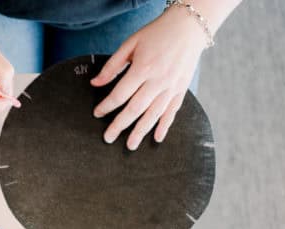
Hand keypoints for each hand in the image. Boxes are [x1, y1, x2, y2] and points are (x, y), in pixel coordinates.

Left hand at [91, 6, 207, 149]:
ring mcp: (172, 87)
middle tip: (108, 138)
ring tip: (130, 145)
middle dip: (120, 125)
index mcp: (143, 68)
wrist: (189, 26)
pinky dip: (165, 126)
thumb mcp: (130, 44)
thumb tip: (95, 83)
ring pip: (154, 114)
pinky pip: (172, 111)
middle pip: (135, 109)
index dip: (106, 106)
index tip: (97, 113)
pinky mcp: (181, 89)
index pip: (120, 94)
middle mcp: (158, 80)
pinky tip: (156, 138)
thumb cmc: (157, 33)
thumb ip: (112, 66)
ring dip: (141, 131)